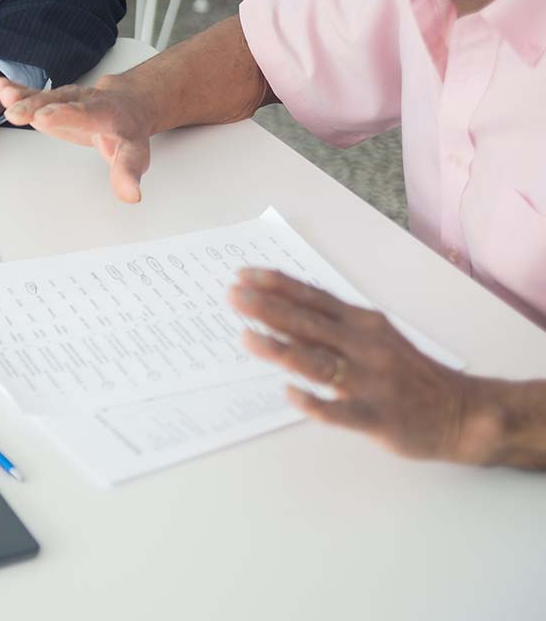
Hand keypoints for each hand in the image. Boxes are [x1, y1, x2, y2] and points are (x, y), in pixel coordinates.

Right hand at [0, 73, 156, 203]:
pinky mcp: (52, 102)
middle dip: (39, 106)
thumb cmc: (126, 131)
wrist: (126, 105)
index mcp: (105, 113)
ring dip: (23, 98)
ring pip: (44, 97)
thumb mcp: (134, 153)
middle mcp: (84, 101)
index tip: (45, 118)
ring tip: (3, 95)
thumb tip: (131, 194)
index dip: (66, 115)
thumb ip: (128, 173)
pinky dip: (16, 91)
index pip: (86, 114)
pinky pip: (33, 95)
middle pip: (60, 103)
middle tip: (18, 113)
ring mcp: (66, 99)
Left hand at [228, 268, 503, 463]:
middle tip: (232, 298)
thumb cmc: (408, 371)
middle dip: (268, 309)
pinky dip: (315, 402)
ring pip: (320, 363)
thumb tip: (278, 314)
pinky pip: (342, 411)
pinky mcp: (379, 417)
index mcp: (363, 323)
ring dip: (281, 348)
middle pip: (310, 324)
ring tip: (247, 337)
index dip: (277, 285)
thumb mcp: (374, 336)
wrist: (461, 412)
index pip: (313, 298)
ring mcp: (372, 382)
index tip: (243, 275)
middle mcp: (365, 346)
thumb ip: (331, 326)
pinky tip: (290, 393)